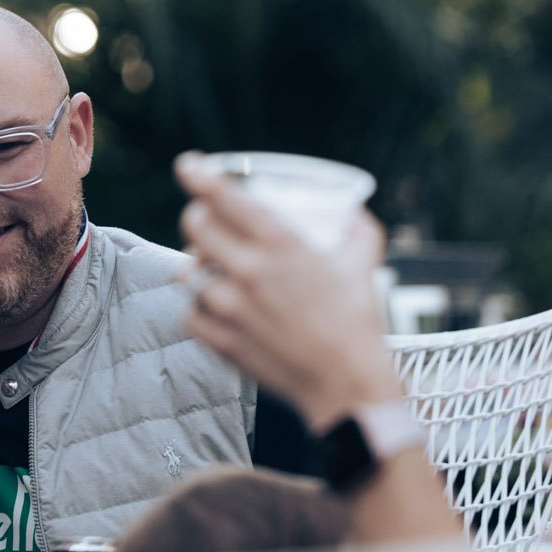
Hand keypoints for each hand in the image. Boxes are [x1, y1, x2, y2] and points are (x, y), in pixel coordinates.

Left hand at [176, 152, 401, 429]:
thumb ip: (358, 229)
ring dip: (199, 266)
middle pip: (195, 226)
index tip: (188, 165)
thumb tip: (353, 212)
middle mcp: (248, 270)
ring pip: (187, 271)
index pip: (222, 196)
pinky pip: (189, 314)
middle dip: (198, 217)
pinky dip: (200, 308)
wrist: (347, 386)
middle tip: (209, 221)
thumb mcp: (364, 264)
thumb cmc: (358, 325)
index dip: (198, 174)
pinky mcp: (220, 340)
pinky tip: (219, 308)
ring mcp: (228, 308)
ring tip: (217, 271)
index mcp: (280, 244)